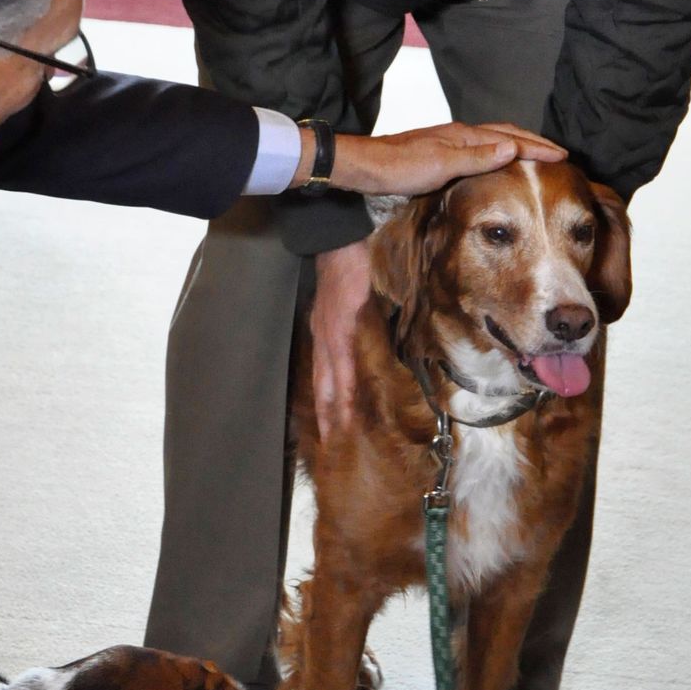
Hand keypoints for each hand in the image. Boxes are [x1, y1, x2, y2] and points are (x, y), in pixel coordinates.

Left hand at [311, 239, 373, 439]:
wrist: (336, 242)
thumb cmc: (346, 268)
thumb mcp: (346, 302)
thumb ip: (354, 322)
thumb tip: (367, 340)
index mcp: (324, 334)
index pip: (323, 376)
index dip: (326, 401)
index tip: (329, 426)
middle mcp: (323, 340)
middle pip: (322, 387)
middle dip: (327, 417)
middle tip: (331, 446)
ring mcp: (330, 336)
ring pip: (330, 382)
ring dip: (335, 411)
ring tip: (339, 437)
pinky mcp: (341, 328)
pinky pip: (343, 365)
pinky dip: (345, 388)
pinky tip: (349, 406)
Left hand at [330, 120, 564, 196]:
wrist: (365, 167)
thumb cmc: (400, 168)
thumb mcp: (441, 164)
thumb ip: (477, 157)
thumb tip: (513, 148)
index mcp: (464, 135)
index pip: (511, 138)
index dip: (538, 147)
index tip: (562, 155)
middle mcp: (460, 135)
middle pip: (505, 133)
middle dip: (533, 142)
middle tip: (556, 152)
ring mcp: (449, 143)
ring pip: (492, 140)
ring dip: (516, 146)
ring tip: (533, 155)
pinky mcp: (440, 153)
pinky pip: (479, 150)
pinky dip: (497, 153)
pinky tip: (495, 164)